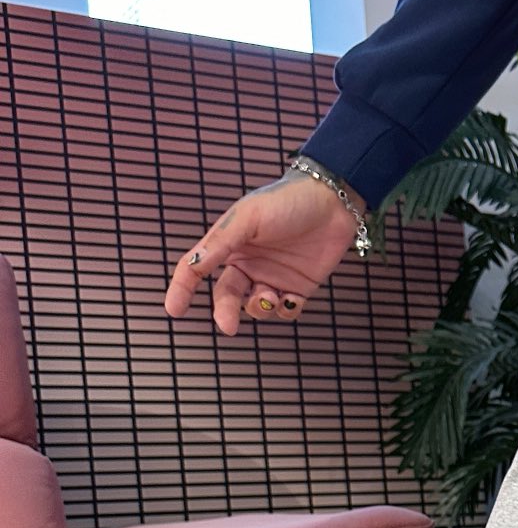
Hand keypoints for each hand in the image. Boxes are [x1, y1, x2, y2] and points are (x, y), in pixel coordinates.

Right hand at [164, 168, 366, 336]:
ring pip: (255, 307)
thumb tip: (192, 266)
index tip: (174, 310)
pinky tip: (292, 300)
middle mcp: (248, 263)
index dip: (182, 289)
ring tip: (271, 296)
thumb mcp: (248, 218)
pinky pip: (286, 310)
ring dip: (259, 308)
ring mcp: (273, 276)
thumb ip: (220, 243)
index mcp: (229, 244)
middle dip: (225, 312)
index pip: (197, 269)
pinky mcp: (299, 287)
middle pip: (226, 296)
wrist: (333, 200)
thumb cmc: (286, 201)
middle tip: (228, 326)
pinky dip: (285, 311)